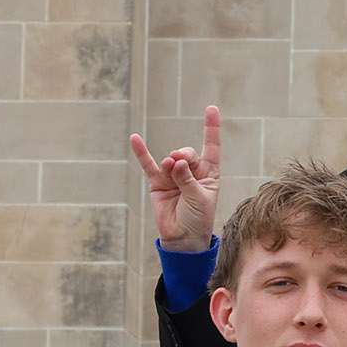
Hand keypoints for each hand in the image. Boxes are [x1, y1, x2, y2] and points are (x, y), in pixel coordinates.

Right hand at [128, 104, 220, 251]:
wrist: (183, 238)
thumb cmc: (198, 219)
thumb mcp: (199, 198)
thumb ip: (187, 179)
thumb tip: (174, 161)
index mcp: (209, 173)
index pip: (211, 147)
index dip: (211, 128)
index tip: (211, 108)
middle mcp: (191, 171)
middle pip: (188, 152)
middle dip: (185, 155)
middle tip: (180, 162)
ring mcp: (173, 175)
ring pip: (171, 159)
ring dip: (172, 163)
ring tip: (171, 168)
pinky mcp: (157, 182)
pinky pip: (148, 164)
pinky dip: (142, 152)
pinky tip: (135, 139)